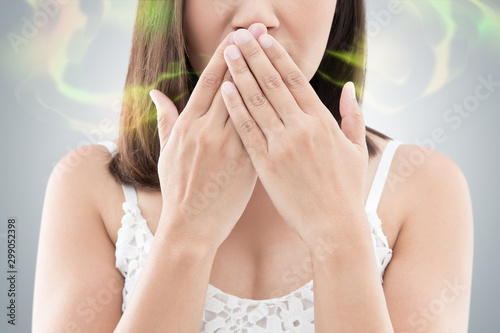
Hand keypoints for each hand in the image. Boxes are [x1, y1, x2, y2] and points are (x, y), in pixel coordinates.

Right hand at [150, 32, 257, 250]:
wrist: (192, 227)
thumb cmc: (177, 189)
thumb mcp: (165, 151)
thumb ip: (164, 119)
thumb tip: (156, 93)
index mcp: (188, 126)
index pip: (210, 82)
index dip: (225, 56)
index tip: (237, 36)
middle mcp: (209, 131)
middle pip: (234, 85)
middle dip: (249, 55)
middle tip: (262, 31)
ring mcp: (230, 147)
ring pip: (252, 104)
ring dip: (266, 76)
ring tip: (277, 54)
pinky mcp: (248, 164)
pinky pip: (264, 131)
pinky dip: (275, 112)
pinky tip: (287, 94)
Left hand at [220, 27, 368, 246]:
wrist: (334, 226)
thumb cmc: (347, 189)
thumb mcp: (356, 149)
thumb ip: (353, 115)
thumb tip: (348, 87)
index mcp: (322, 122)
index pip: (296, 80)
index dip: (278, 57)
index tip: (265, 38)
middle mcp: (301, 129)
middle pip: (273, 84)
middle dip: (255, 57)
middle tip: (240, 36)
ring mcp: (282, 146)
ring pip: (257, 102)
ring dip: (240, 75)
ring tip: (228, 54)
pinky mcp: (266, 165)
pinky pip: (247, 131)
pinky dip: (236, 108)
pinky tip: (225, 90)